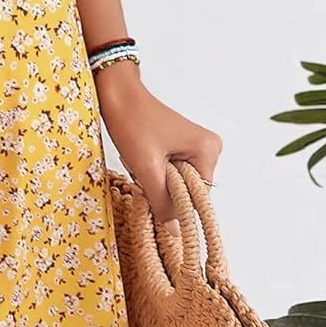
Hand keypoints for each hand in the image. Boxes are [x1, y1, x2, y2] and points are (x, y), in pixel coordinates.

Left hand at [93, 66, 223, 237]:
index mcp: (208, 151)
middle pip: (186, 190)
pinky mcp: (180, 145)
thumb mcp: (146, 168)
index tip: (151, 192)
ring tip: (139, 159)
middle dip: (159, 187)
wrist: (117, 93)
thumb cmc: (132, 122)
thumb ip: (163, 202)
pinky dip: (150, 170)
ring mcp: (194, 146)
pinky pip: (168, 171)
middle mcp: (208, 148)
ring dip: (152, 179)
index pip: (197, 196)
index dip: (174, 202)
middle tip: (141, 171)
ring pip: (174, 182)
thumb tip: (177, 233)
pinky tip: (139, 156)